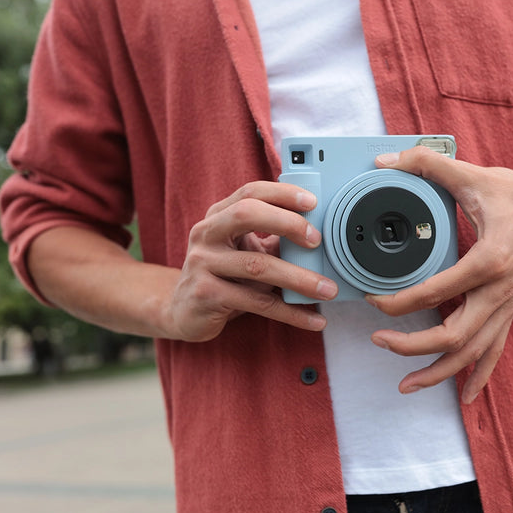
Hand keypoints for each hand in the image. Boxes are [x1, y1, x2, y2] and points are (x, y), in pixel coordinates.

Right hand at [166, 181, 337, 341]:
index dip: (283, 194)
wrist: (184, 312)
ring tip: (328, 290)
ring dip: (299, 278)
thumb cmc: (224, 276)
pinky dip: (291, 312)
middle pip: (246, 214)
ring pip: (257, 266)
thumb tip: (320, 235)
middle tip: (317, 241)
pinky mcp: (206, 295)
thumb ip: (276, 240)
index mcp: (218, 216)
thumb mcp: (247, 252)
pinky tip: (314, 320)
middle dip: (288, 223)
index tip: (313, 202)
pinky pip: (257, 303)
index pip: (251, 193)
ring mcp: (202, 264)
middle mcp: (206, 234)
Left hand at [366, 147, 512, 402]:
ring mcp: (509, 304)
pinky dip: (478, 375)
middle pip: (455, 336)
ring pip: (473, 352)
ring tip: (406, 384)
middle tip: (380, 340)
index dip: (400, 302)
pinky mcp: (511, 308)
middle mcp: (502, 291)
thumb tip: (386, 159)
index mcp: (490, 259)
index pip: (437, 292)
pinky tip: (465, 395)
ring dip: (439, 372)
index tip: (373, 300)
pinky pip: (495, 350)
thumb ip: (428, 164)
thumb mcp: (475, 176)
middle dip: (413, 346)